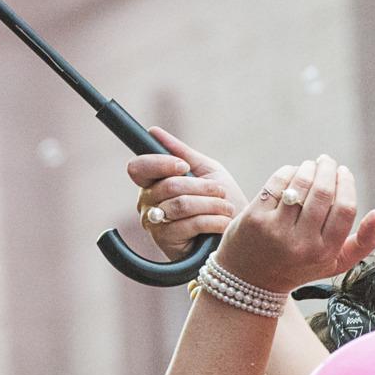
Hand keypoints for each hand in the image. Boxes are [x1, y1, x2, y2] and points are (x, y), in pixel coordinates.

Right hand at [126, 125, 245, 261]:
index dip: (160, 164)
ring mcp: (154, 223)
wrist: (236, 234)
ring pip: (180, 204)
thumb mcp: (206, 171)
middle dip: (203, 187)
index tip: (184, 166)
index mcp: (152, 183)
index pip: (138, 168)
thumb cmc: (221, 201)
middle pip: (168, 186)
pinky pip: (188, 224)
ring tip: (225, 208)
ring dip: (211, 204)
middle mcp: (147, 203)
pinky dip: (213, 221)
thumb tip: (153, 132)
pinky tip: (223, 223)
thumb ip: (181, 152)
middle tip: (220, 192)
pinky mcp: (166, 242)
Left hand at [214, 156, 374, 295]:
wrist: (251, 281)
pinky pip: (276, 184)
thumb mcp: (334, 263)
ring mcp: (276, 230)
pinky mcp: (254, 218)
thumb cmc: (298, 267)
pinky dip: (287, 172)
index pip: (345, 209)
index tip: (343, 172)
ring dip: (308, 167)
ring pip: (300, 184)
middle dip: (327, 168)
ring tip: (311, 165)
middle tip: (327, 161)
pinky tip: (291, 173)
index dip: (346, 184)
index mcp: (325, 252)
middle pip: (323, 192)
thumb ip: (363, 243)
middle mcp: (301, 243)